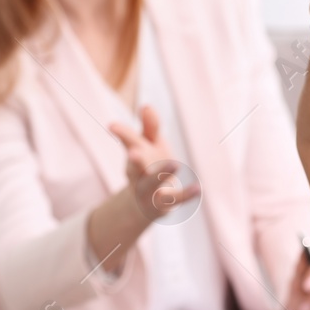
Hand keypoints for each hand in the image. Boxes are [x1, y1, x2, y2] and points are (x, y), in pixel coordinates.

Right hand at [108, 104, 200, 223]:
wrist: (145, 203)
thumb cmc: (148, 165)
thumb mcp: (149, 144)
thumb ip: (150, 127)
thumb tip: (145, 106)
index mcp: (135, 156)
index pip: (128, 142)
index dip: (122, 133)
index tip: (112, 125)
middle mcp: (138, 174)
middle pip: (135, 167)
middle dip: (135, 160)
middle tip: (133, 152)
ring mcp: (150, 190)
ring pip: (153, 183)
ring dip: (162, 173)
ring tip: (174, 164)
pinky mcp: (164, 202)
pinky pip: (176, 199)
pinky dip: (187, 194)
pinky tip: (197, 188)